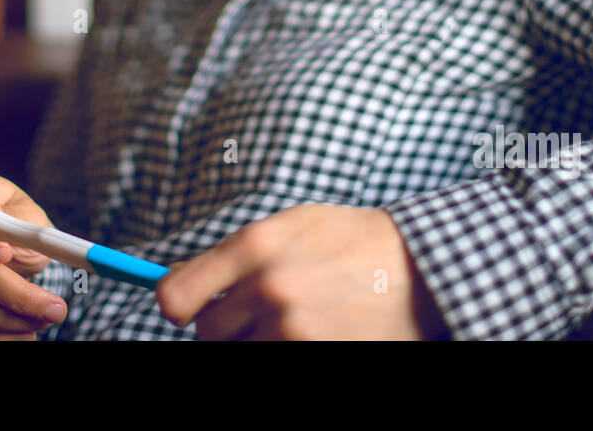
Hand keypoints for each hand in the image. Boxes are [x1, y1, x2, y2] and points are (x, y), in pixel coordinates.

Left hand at [154, 203, 447, 339]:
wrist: (419, 268)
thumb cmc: (348, 242)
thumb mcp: (291, 225)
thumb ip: (234, 254)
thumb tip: (173, 285)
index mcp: (256, 245)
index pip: (175, 296)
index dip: (177, 307)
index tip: (189, 309)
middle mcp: (270, 287)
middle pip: (208, 333)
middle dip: (227, 327)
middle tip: (259, 313)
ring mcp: (294, 330)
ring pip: (240, 354)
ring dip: (257, 344)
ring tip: (293, 322)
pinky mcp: (318, 357)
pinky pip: (271, 366)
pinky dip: (282, 353)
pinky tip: (312, 336)